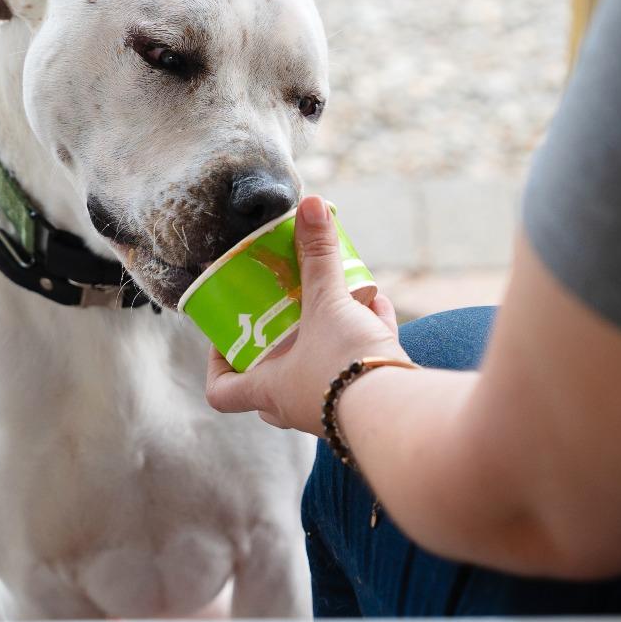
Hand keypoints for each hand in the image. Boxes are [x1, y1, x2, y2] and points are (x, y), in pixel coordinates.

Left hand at [205, 196, 407, 433]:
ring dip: (321, 339)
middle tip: (278, 316)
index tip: (226, 334)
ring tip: (332, 300)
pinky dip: (363, 338)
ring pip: (316, 375)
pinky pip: (358, 371)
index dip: (216, 365)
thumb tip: (309, 205)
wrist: (404, 416)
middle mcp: (295, 408)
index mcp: (269, 391)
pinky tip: (376, 306)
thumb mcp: (328, 302)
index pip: (221, 392)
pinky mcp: (370, 407)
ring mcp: (332, 412)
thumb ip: (318, 256)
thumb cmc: (347, 366)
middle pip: (268, 386)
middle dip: (272, 350)